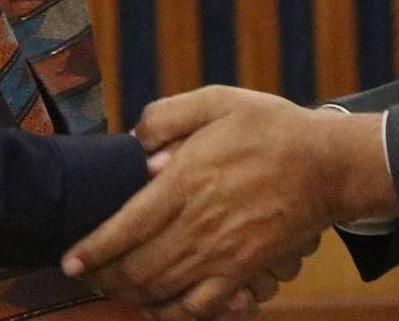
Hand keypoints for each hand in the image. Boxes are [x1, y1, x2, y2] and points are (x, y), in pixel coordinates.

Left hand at [62, 87, 394, 317]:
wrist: (327, 165)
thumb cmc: (270, 127)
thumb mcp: (217, 100)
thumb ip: (168, 117)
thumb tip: (140, 152)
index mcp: (187, 180)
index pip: (126, 227)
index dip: (93, 250)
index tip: (70, 261)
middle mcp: (199, 224)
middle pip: (138, 268)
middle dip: (105, 278)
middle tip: (87, 278)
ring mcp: (223, 253)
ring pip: (163, 291)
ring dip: (132, 296)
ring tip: (115, 290)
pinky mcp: (245, 271)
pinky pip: (203, 307)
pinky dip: (175, 315)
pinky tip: (160, 310)